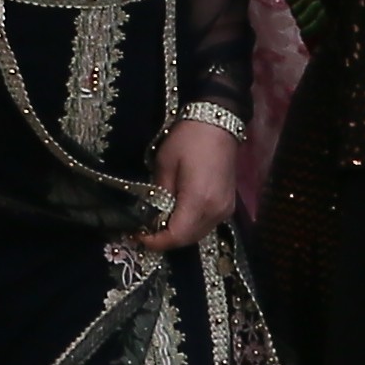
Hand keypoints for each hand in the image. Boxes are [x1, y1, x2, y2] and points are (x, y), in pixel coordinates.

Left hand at [136, 111, 239, 251]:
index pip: (176, 236)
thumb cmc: (188, 139)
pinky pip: (206, 224)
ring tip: (156, 224)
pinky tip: (175, 215)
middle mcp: (216, 212)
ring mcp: (225, 210)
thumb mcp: (165, 164)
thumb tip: (150, 214)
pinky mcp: (228, 206)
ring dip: (177, 234)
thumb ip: (158, 193)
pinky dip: (189, 226)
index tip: (136, 235)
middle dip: (164, 240)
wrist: (218, 123)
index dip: (155, 241)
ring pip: (197, 234)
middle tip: (143, 231)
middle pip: (187, 239)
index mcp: (199, 201)